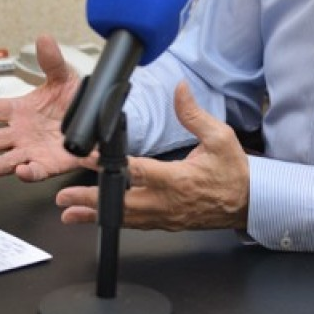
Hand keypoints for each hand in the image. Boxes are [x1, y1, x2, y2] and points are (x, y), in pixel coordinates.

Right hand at [0, 35, 83, 181]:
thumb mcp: (64, 77)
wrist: (97, 119)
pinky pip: (36, 171)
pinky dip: (28, 173)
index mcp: (20, 111)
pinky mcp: (48, 164)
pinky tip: (22, 171)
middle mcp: (22, 133)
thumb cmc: (75, 99)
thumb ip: (52, 61)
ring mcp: (32, 150)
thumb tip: (44, 40)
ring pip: (8, 160)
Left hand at [56, 82, 249, 230]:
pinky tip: (94, 220)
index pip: (138, 171)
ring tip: (69, 213)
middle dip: (91, 200)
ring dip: (95, 215)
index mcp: (178, 180)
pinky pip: (134, 224)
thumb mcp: (220, 136)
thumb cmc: (234, 172)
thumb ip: (194, 114)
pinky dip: (111, 222)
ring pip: (124, 218)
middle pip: (122, 203)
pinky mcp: (165, 224)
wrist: (249, 202)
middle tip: (64, 198)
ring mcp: (165, 217)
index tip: (90, 159)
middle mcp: (168, 202)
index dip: (111, 166)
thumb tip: (180, 89)